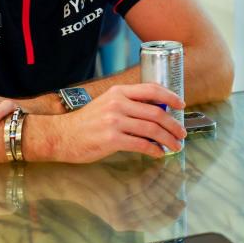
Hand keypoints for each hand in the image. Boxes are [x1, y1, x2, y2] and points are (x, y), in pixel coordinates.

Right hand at [32, 83, 187, 162]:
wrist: (61, 136)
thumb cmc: (87, 122)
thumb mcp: (108, 103)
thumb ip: (130, 103)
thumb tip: (158, 111)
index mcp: (119, 92)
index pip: (152, 90)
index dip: (170, 97)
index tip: (181, 105)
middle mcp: (118, 104)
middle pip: (156, 112)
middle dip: (174, 124)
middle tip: (182, 133)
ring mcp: (114, 121)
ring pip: (151, 129)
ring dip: (167, 139)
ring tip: (175, 145)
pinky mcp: (111, 139)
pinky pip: (140, 144)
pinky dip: (153, 149)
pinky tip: (158, 152)